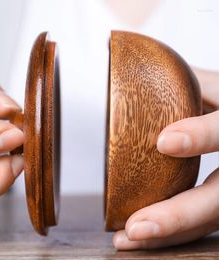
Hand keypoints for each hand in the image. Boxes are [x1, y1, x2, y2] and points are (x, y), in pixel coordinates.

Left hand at [113, 68, 218, 249]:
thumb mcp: (218, 87)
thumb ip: (192, 84)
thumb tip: (142, 73)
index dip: (202, 135)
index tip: (163, 142)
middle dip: (178, 215)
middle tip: (135, 228)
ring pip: (212, 220)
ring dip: (169, 234)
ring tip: (127, 239)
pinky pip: (205, 221)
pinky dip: (175, 230)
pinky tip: (145, 233)